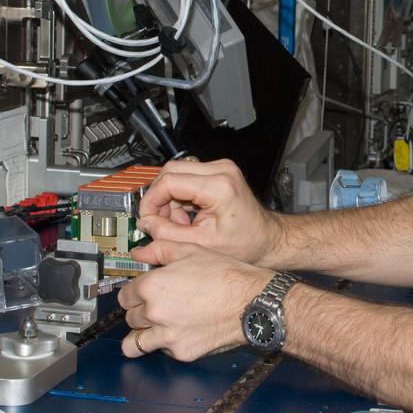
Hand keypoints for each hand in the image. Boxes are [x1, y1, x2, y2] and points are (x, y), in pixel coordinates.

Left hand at [117, 240, 269, 361]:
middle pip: (130, 318)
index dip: (134, 292)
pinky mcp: (181, 352)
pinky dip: (168, 344)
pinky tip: (183, 332)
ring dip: (143, 334)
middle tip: (157, 306)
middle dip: (140, 311)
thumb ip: (160, 250)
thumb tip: (140, 253)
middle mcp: (154, 313)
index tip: (142, 293)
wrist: (252, 302)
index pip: (124, 295)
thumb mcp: (192, 251)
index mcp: (152, 286)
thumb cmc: (227, 275)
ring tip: (157, 327)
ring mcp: (166, 336)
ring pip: (135, 343)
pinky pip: (163, 351)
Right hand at [136, 159, 281, 264]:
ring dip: (170, 198)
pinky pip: (187, 177)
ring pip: (177, 173)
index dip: (152, 201)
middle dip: (159, 198)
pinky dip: (180, 196)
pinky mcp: (219, 172)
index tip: (147, 218)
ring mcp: (221, 168)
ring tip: (179, 223)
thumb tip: (145, 222)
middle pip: (170, 171)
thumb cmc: (245, 244)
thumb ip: (167, 233)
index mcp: (218, 186)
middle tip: (161, 222)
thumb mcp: (201, 244)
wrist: (266, 239)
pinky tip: (187, 216)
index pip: (169, 181)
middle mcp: (221, 170)